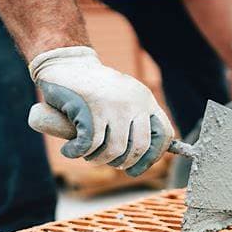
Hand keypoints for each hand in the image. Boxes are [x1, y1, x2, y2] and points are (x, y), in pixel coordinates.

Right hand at [28, 46, 173, 176]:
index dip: (153, 157)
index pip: (164, 135)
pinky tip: (70, 150)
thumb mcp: (123, 100)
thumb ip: (136, 122)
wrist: (66, 63)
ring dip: (98, 159)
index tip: (136, 168)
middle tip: (106, 161)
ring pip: (114, 150)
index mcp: (146, 100)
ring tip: (88, 155)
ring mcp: (113, 105)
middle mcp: (134, 102)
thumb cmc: (94, 90)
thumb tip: (146, 159)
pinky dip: (77, 152)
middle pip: (139, 148)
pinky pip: (90, 144)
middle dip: (122, 163)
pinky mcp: (91, 108)